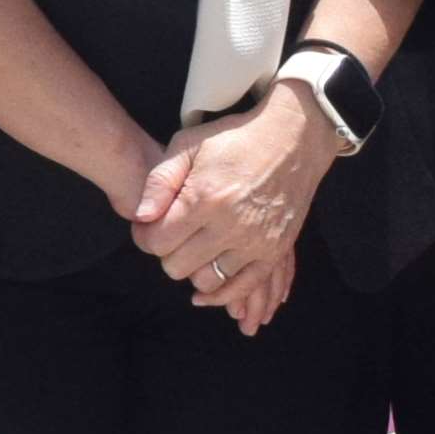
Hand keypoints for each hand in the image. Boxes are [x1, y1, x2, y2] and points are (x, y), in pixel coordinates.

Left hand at [130, 92, 330, 335]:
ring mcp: (256, 241)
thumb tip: (142, 216)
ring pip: (208, 282)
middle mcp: (230, 225)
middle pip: (178, 266)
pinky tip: (206, 290)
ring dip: (194, 270)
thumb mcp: (188, 144)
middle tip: (172, 237)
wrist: (293, 138)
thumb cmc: (235, 138)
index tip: (148, 227)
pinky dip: (223, 295)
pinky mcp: (275, 251)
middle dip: (167, 253)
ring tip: (194, 250)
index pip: (158, 242)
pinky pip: (243, 288)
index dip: (145, 237)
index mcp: (205, 197)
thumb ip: (159, 181)